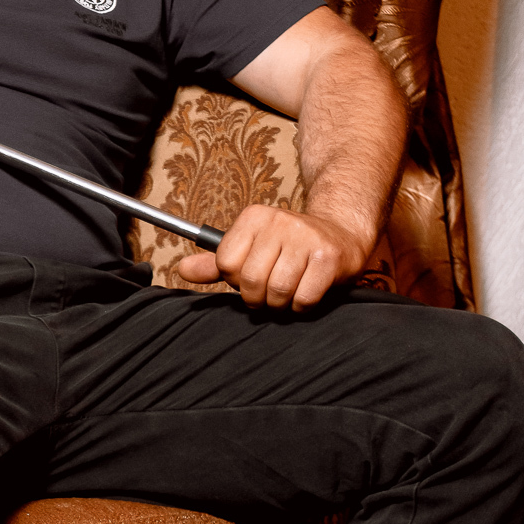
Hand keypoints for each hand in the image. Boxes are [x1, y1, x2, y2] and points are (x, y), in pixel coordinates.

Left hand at [175, 203, 369, 309]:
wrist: (341, 233)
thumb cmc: (291, 247)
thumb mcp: (252, 248)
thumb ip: (217, 263)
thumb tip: (182, 270)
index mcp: (254, 217)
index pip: (225, 263)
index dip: (236, 280)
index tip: (250, 277)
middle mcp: (280, 221)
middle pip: (251, 280)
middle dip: (258, 297)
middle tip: (269, 292)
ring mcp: (306, 238)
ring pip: (277, 290)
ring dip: (280, 303)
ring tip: (287, 293)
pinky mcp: (328, 257)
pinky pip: (303, 298)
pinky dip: (302, 306)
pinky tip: (306, 294)